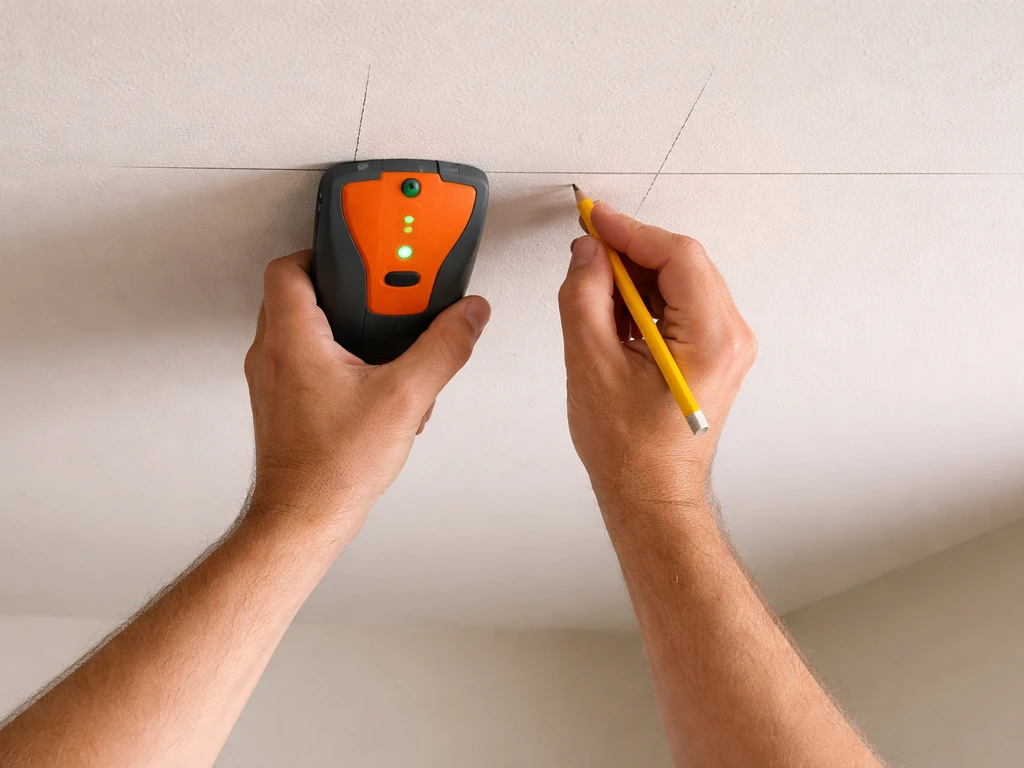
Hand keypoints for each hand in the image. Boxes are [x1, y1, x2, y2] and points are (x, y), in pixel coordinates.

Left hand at [244, 250, 489, 536]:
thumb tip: (467, 317)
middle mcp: (274, 356)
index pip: (291, 267)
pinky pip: (309, 360)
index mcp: (293, 341)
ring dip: (346, 326)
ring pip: (306, 329)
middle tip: (386, 292)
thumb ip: (443, 349)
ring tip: (389, 338)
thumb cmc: (331, 469)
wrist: (302, 519)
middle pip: (301, 293)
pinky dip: (341, 357)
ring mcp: (276, 382)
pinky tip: (378, 380)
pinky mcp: (285, 404)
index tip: (366, 251)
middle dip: (347, 288)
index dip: (327, 250)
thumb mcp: (404, 399)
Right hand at [557, 202, 755, 509]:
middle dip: (631, 254)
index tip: (593, 220)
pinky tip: (614, 316)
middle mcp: (732, 337)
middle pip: (683, 265)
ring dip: (636, 278)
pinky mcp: (715, 353)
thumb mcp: (591, 365)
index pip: (678, 257)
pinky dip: (646, 300)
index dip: (631, 232)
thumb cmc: (628, 449)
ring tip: (593, 294)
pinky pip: (682, 306)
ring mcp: (728, 346)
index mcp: (712, 339)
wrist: (651, 494)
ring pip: (681, 283)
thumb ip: (585, 297)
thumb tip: (587, 252)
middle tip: (585, 253)